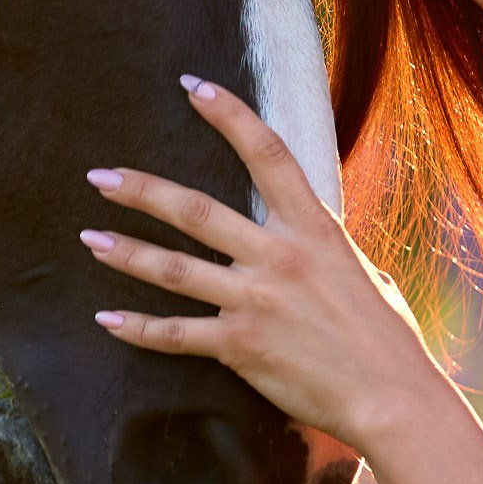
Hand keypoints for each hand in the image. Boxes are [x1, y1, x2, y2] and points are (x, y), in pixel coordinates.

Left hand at [82, 76, 450, 454]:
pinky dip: (138, 328)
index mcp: (314, 228)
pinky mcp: (241, 346)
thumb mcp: (364, 271)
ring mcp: (255, 301)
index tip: (193, 87)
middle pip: (195, 210)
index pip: (267, 153)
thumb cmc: (387, 338)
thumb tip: (315, 239)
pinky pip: (176, 334)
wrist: (393, 397)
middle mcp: (278, 256)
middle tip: (100, 176)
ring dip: (126, 252)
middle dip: (141, 190)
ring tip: (89, 239)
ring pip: (173, 269)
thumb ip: (326, 249)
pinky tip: (107, 320)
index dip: (229, 115)